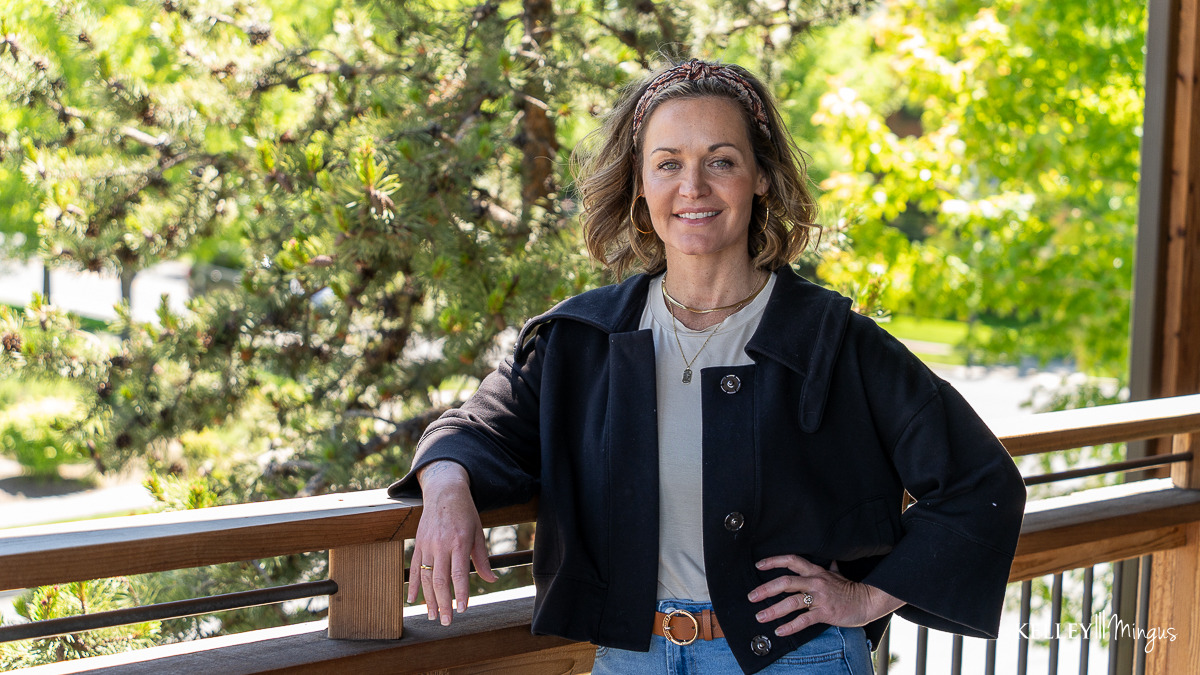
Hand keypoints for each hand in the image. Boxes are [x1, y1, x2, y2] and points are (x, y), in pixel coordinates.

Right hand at [407, 461, 498, 625]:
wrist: (445, 492)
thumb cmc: (465, 513)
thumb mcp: (478, 532)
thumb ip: (482, 559)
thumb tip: (492, 580)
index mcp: (459, 542)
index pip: (458, 574)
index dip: (460, 594)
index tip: (462, 610)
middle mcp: (441, 544)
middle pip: (439, 580)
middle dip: (443, 603)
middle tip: (446, 621)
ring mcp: (427, 544)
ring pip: (424, 577)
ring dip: (428, 599)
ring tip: (432, 615)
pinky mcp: (418, 543)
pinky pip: (413, 567)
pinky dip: (413, 585)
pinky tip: (413, 600)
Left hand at [747, 555, 903, 636]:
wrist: (867, 601)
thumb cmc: (850, 589)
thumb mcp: (837, 573)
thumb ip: (829, 567)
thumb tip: (829, 559)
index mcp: (816, 571)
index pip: (792, 561)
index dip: (774, 561)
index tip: (759, 565)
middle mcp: (815, 582)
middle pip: (786, 582)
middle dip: (766, 589)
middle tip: (752, 596)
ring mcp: (820, 598)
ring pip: (792, 602)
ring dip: (774, 610)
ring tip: (761, 616)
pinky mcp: (825, 613)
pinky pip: (804, 620)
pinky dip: (790, 626)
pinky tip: (779, 631)